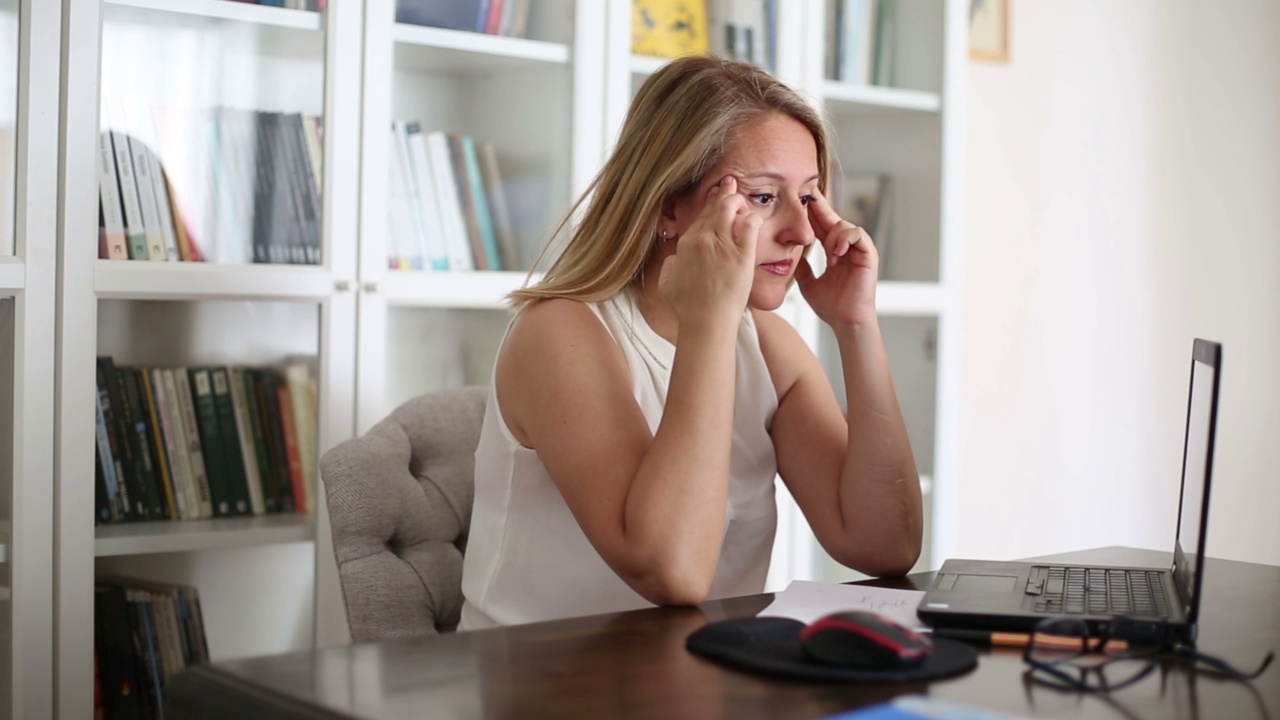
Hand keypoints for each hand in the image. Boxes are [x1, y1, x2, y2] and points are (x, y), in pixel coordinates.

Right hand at [658, 176, 760, 328]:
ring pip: (732, 208)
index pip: (700, 215)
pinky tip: (753, 220)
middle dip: (725, 193)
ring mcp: (722, 245)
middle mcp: (702, 239)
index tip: (717, 195)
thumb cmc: (688, 308)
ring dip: (738, 202)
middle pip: (716, 206)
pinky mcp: (741, 255)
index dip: (710, 202)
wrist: (706, 322)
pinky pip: (749, 225)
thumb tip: (673, 260)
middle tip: (731, 183)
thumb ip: (669, 267)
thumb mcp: (667, 284)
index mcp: (686, 244)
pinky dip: (752, 218)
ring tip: (744, 202)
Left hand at [795, 188, 878, 327]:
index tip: (797, 200)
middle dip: (819, 207)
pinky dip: (846, 239)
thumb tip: (788, 254)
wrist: (845, 321)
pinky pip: (858, 235)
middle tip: (807, 194)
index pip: (821, 225)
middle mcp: (846, 247)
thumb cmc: (831, 306)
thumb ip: (801, 267)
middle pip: (832, 218)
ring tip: (828, 253)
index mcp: (833, 251)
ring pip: (844, 225)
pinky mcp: (868, 254)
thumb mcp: (808, 283)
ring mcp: (858, 249)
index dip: (811, 213)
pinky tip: (836, 252)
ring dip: (833, 235)